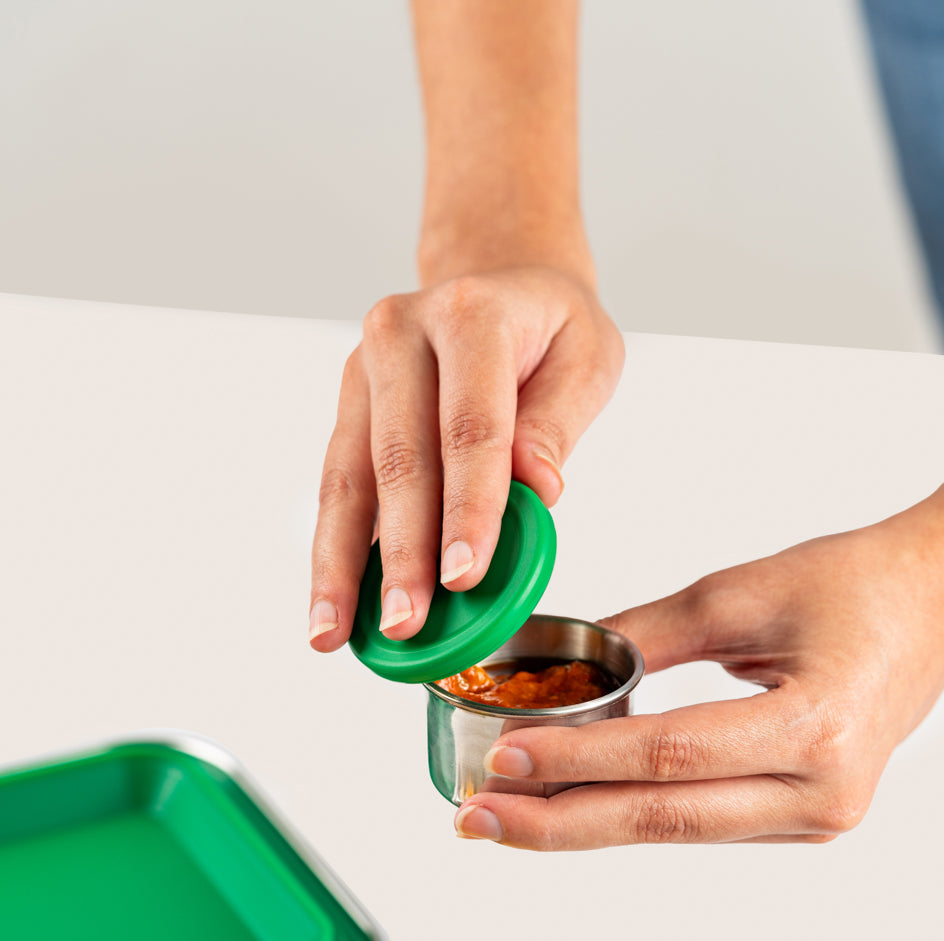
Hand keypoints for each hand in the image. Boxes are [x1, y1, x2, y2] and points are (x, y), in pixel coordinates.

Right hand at [308, 265, 622, 647]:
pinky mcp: (346, 407)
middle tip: (405, 624)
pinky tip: (332, 605)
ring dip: (340, 564)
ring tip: (333, 633)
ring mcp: (362, 370)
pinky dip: (333, 550)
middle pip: (398, 459)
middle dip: (401, 552)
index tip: (465, 577)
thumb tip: (538, 489)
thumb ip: (559, 421)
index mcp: (469, 314)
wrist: (497, 281)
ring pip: (346, 479)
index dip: (468, 508)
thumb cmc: (550, 331)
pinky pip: (336, 487)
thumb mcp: (587, 358)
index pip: (471, 427)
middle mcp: (399, 334)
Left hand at [452, 506, 943, 847]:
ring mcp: (817, 816)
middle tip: (477, 818)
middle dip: (559, 820)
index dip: (578, 760)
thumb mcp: (741, 593)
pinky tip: (575, 802)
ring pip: (676, 829)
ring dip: (587, 821)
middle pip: (664, 818)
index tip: (501, 757)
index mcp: (819, 730)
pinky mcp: (803, 817)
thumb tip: (558, 663)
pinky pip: (701, 821)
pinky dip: (633, 810)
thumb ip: (646, 634)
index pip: (668, 757)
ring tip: (508, 814)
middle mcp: (824, 793)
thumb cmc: (861, 585)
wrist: (942, 605)